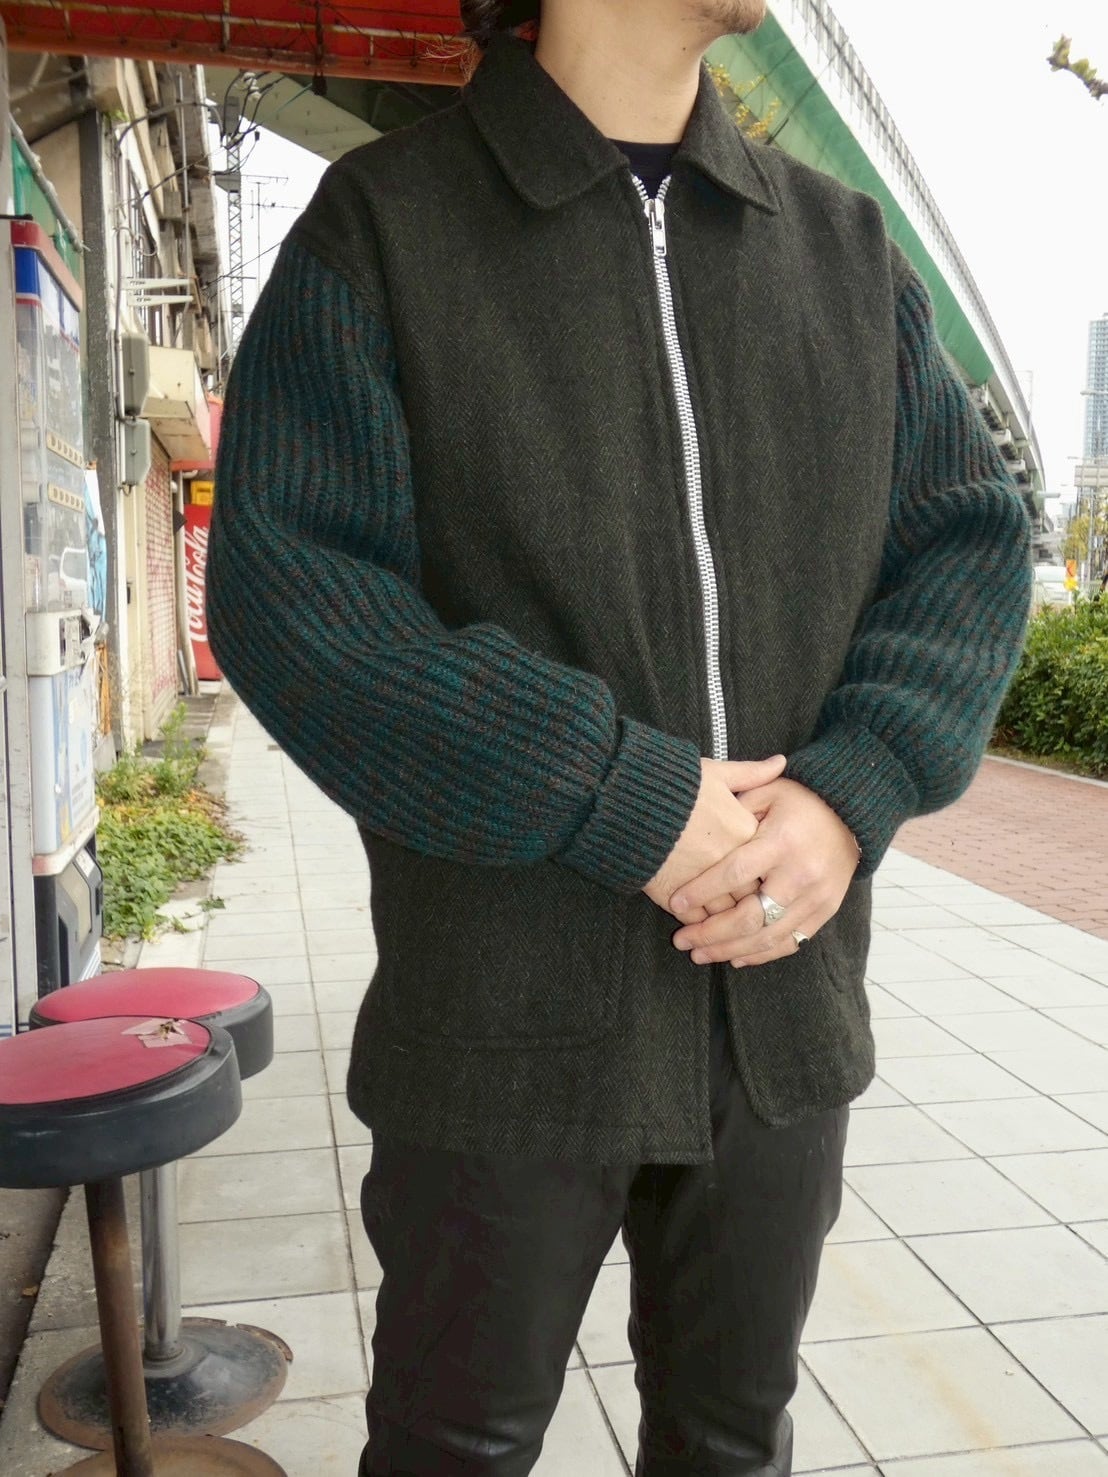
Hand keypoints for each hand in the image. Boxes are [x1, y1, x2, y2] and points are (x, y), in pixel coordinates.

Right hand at [642, 755, 785, 918]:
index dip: (769, 868)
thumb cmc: (672, 784)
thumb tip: (780, 762)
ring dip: (730, 919)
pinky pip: (699, 921)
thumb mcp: (715, 773)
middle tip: (753, 904)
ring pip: (729, 914)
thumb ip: (751, 773)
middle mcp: (729, 862)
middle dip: (754, 900)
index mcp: (744, 832)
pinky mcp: (676, 898)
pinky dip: (703, 925)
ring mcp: (703, 884)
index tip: (767, 871)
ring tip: (730, 922)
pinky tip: (703, 924)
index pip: (771, 862)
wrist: (626, 802)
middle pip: (755, 893)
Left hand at [668, 778, 859, 966]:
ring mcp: (816, 898)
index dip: (704, 890)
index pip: (735, 873)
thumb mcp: (770, 791)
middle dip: (711, 932)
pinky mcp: (825, 912)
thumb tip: (699, 827)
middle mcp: (801, 874)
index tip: (675, 902)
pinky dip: (762, 955)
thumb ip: (736, 807)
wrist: (852, 815)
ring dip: (730, 950)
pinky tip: (735, 958)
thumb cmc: (801, 802)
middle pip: (750, 916)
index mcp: (782, 842)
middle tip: (682, 940)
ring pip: (768, 936)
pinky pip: (791, 942)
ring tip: (700, 955)